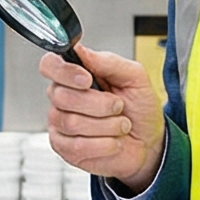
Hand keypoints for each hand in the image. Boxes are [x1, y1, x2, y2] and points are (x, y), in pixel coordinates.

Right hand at [42, 44, 164, 191]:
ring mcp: (60, 124)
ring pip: (72, 123)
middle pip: (62, 97)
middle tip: (118, 106)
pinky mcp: (64, 148)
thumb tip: (82, 50)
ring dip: (107, 125)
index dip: (65, 72)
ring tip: (120, 125)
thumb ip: (108, 62)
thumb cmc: (139, 108)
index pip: (50, 65)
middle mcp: (62, 98)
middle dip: (100, 104)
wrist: (149, 141)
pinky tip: (112, 141)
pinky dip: (104, 144)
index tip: (88, 79)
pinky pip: (77, 146)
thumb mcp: (134, 77)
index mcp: (75, 75)